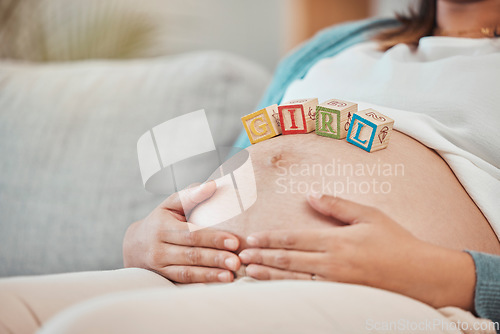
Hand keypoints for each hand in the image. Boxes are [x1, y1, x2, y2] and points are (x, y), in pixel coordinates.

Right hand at [123, 181, 240, 282]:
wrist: (134, 245)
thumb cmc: (160, 220)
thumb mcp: (170, 205)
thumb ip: (190, 195)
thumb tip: (212, 185)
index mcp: (162, 226)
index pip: (191, 233)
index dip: (213, 238)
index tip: (234, 241)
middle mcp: (158, 247)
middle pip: (191, 254)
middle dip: (215, 258)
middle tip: (237, 262)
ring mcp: (159, 266)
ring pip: (186, 272)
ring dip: (210, 275)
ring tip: (230, 277)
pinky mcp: (162, 278)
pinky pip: (181, 282)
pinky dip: (198, 285)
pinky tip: (214, 286)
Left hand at [239, 193, 475, 309]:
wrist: (421, 276)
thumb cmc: (396, 242)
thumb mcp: (369, 215)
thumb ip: (338, 205)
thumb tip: (312, 194)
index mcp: (337, 241)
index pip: (294, 238)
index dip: (269, 238)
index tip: (250, 237)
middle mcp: (332, 263)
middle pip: (288, 259)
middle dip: (261, 256)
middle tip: (239, 255)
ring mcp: (336, 283)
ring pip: (293, 280)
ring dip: (268, 275)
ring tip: (248, 272)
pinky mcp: (342, 297)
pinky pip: (308, 294)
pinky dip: (287, 290)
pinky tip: (275, 289)